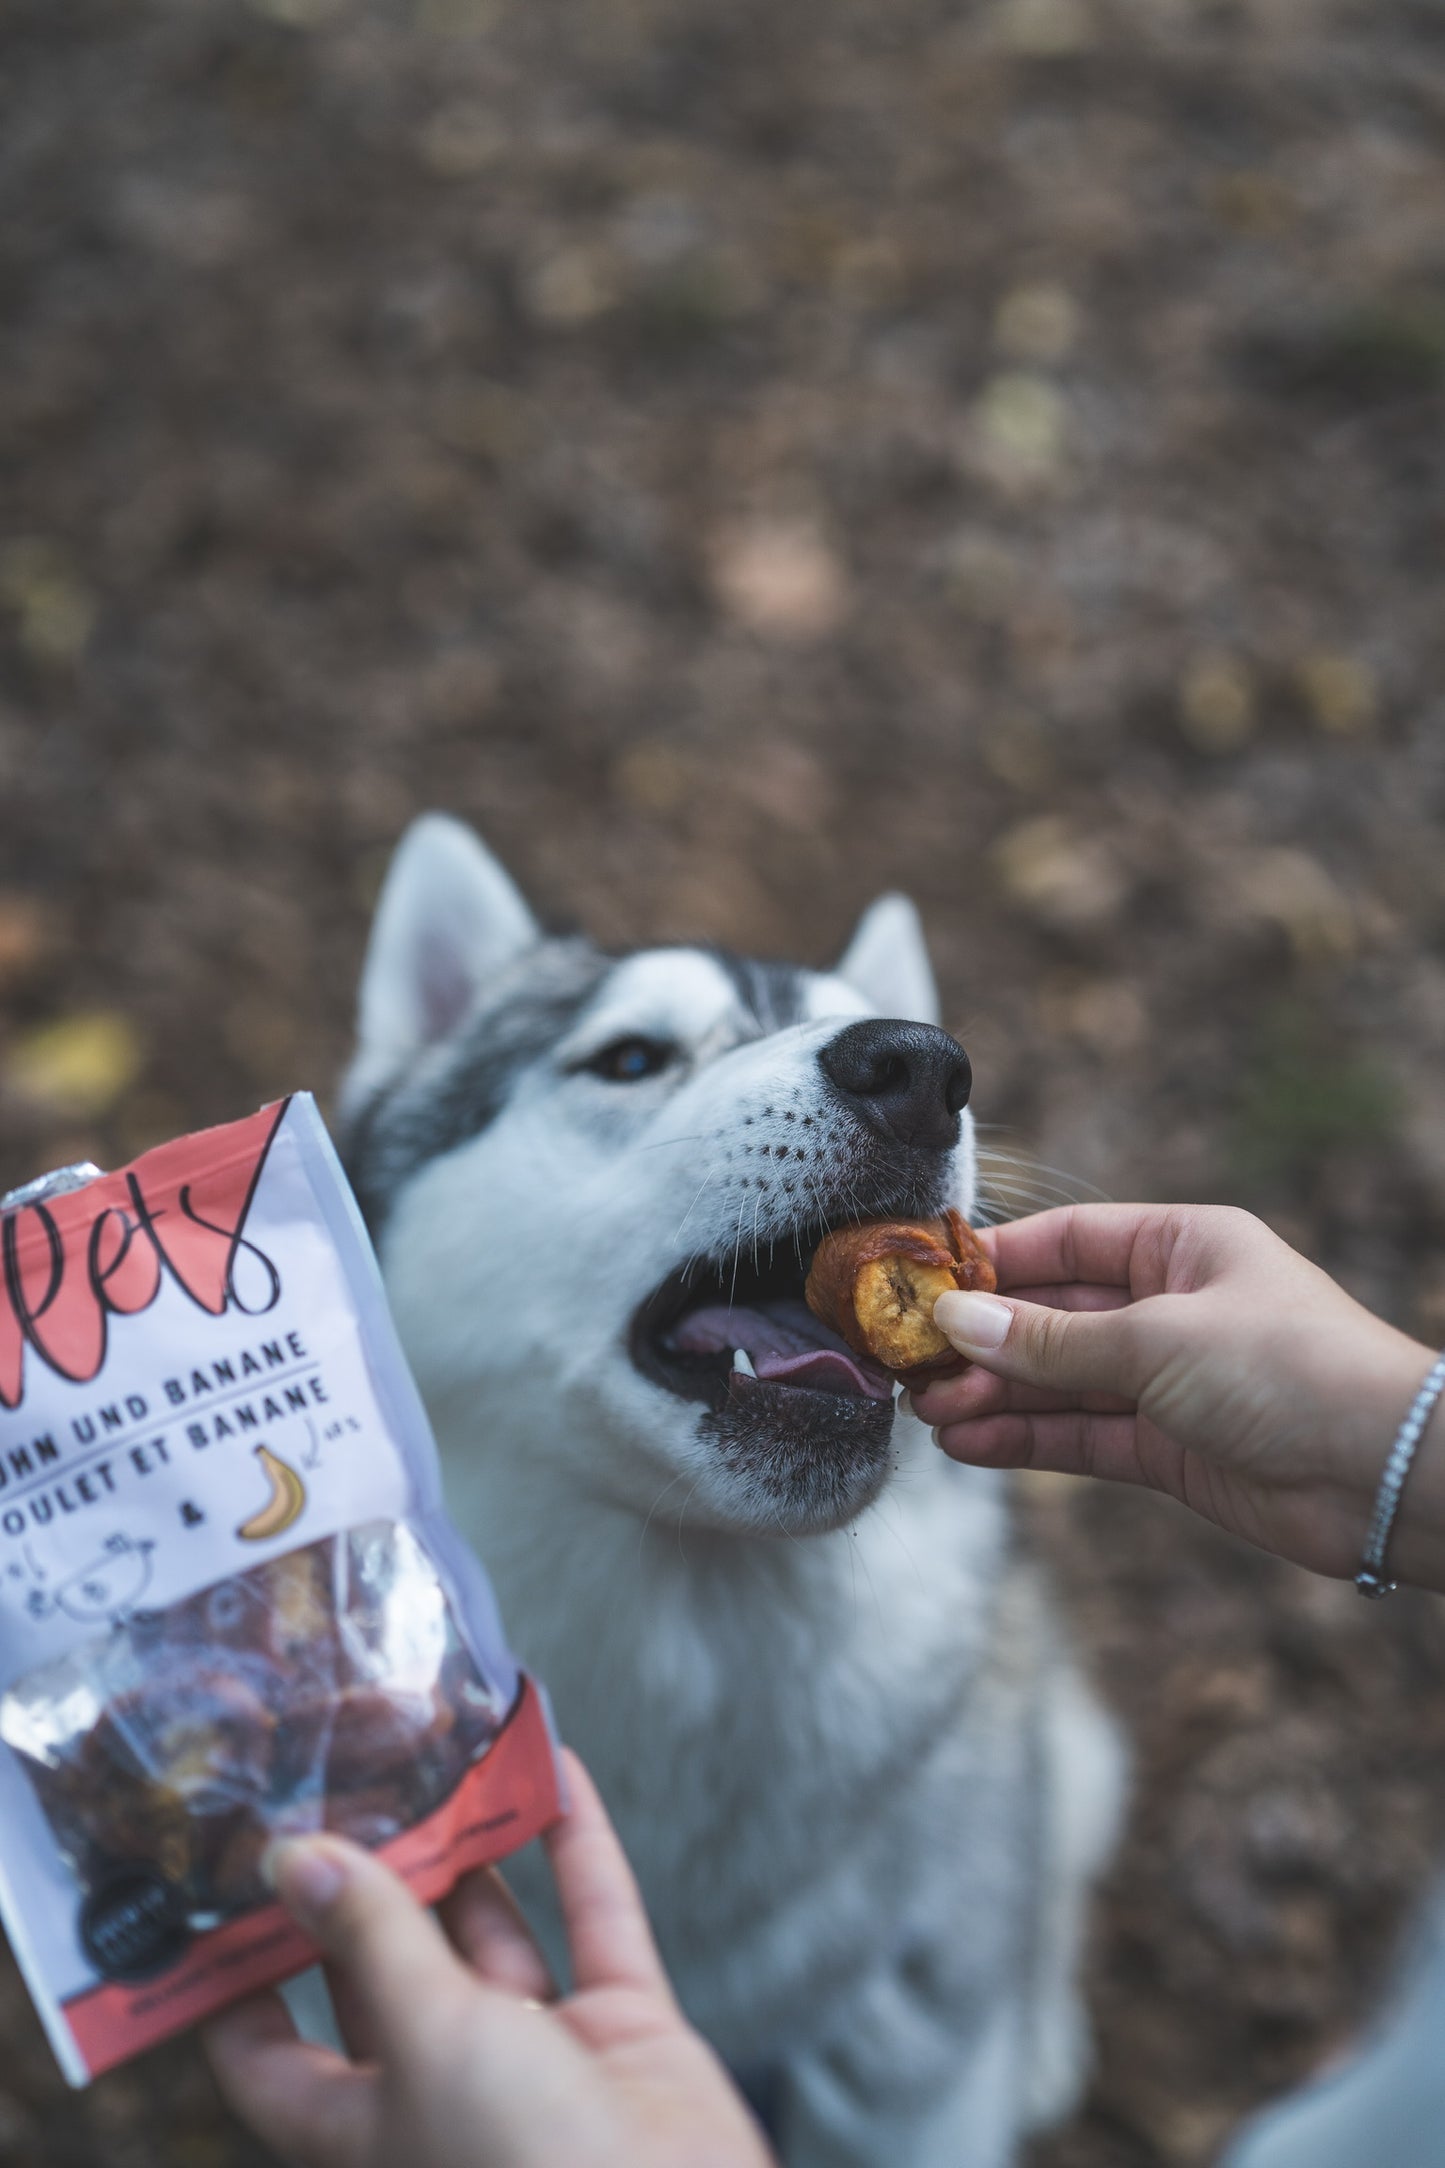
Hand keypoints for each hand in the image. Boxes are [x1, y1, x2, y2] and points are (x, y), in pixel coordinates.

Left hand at [203, 1749, 774, 2167]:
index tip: (224, 1886)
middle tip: (349, 1786)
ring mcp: (541, 2062)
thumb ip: (374, 1940)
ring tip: (443, 1763)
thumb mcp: (430, 2040)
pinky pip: (597, 1923)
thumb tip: (295, 1861)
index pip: (271, 2055)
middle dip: (372, 1884)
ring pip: (494, 1939)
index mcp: (368, 2127)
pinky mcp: (626, 2036)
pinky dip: (580, 1848)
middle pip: (388, 1973)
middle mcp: (445, 2092)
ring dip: (476, 1855)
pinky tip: (557, 1772)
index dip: (241, 1979)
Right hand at [909, 1203, 1444, 1589]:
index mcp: (1183, 1246)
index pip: (1068, 1241)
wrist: (1388, 1475)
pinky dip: (1025, 1439)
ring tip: (926, 1409)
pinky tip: (969, 1443)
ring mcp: (1169, 1381)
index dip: (994, 1261)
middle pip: (1054, 1315)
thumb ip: (1051, 1339)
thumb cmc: (1293, 1371)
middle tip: (908, 1359)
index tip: (923, 1281)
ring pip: (1059, 1381)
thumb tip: (956, 1318)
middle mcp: (1171, 1307)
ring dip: (994, 1394)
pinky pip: (1080, 1436)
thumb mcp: (1159, 1340)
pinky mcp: (1170, 1449)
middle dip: (982, 1339)